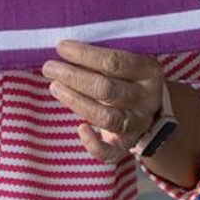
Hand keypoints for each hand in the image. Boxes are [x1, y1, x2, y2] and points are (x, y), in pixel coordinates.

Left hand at [42, 41, 164, 162]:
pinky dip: (94, 145)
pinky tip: (80, 129)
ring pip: (105, 117)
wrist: (150, 108)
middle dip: (73, 77)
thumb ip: (104, 54)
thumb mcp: (127, 60)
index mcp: (148, 72)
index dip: (84, 55)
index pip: (114, 62)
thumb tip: (64, 47)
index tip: (61, 47)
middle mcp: (145, 99)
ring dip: (75, 101)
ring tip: (54, 87)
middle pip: (106, 89)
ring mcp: (137, 123)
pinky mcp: (127, 144)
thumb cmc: (127, 75)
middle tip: (49, 67)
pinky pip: (111, 152)